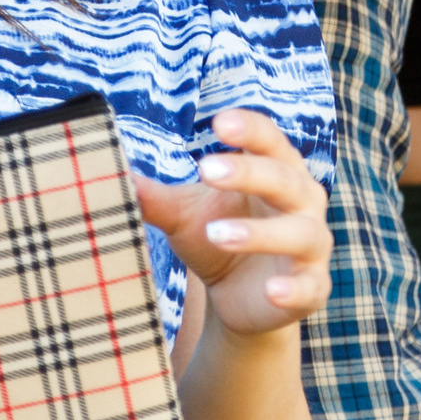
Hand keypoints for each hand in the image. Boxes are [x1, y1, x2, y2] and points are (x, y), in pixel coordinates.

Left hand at [136, 110, 331, 336]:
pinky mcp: (311, 288)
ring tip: (216, 234)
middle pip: (284, 178)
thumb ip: (152, 196)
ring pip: (300, 232)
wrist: (238, 297)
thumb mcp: (182, 214)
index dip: (249, 128)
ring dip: (260, 233)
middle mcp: (302, 202)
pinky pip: (309, 286)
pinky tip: (272, 291)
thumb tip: (108, 173)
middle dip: (247, 173)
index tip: (218, 122)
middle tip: (206, 170)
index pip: (270, 139)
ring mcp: (310, 246)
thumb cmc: (215, 237)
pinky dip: (293, 289)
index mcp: (275, 170)